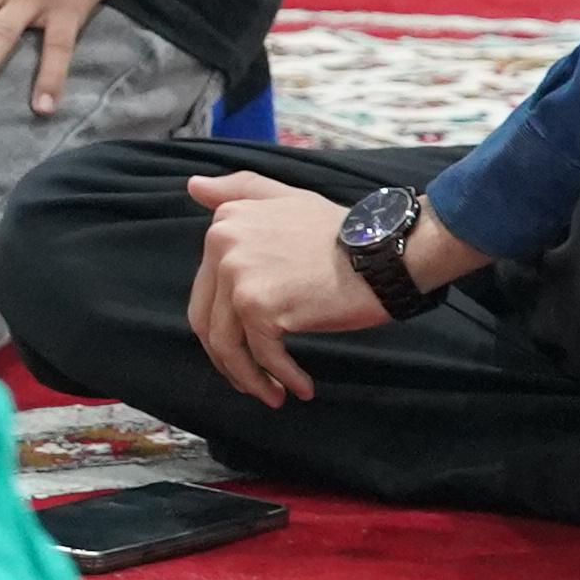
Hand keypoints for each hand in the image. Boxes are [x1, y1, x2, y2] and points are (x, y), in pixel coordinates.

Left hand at [184, 172, 384, 407]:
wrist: (386, 250)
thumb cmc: (344, 230)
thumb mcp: (286, 198)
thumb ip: (240, 192)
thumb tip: (193, 186)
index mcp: (225, 224)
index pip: (207, 290)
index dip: (224, 324)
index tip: (248, 345)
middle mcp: (222, 245)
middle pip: (209, 321)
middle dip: (229, 359)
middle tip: (255, 379)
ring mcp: (238, 275)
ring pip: (227, 344)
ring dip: (249, 377)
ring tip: (274, 393)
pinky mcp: (259, 305)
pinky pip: (261, 355)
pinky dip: (280, 377)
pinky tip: (300, 388)